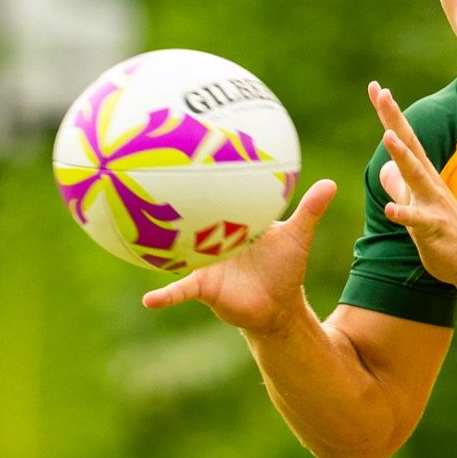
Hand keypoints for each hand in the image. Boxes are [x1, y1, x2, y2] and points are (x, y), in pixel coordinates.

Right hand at [140, 178, 337, 333]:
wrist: (277, 307)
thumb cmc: (285, 269)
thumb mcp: (297, 237)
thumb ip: (309, 211)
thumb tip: (330, 183)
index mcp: (231, 221)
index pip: (217, 194)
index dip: (204, 174)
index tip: (189, 150)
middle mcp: (211, 238)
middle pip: (188, 217)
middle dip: (166, 201)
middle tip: (141, 175)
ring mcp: (203, 262)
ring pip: (178, 251)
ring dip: (159, 245)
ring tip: (126, 232)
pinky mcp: (203, 287)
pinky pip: (181, 290)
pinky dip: (167, 295)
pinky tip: (149, 301)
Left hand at [368, 81, 456, 288]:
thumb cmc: (444, 235)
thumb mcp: (416, 205)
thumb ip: (400, 185)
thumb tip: (384, 168)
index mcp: (423, 177)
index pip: (403, 139)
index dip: (389, 115)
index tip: (376, 88)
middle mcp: (429, 183)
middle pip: (410, 146)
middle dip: (394, 120)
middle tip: (381, 93)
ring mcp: (434, 204)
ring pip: (416, 176)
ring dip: (402, 156)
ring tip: (387, 137)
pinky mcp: (435, 228)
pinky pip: (418, 221)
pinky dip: (404, 213)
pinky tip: (390, 209)